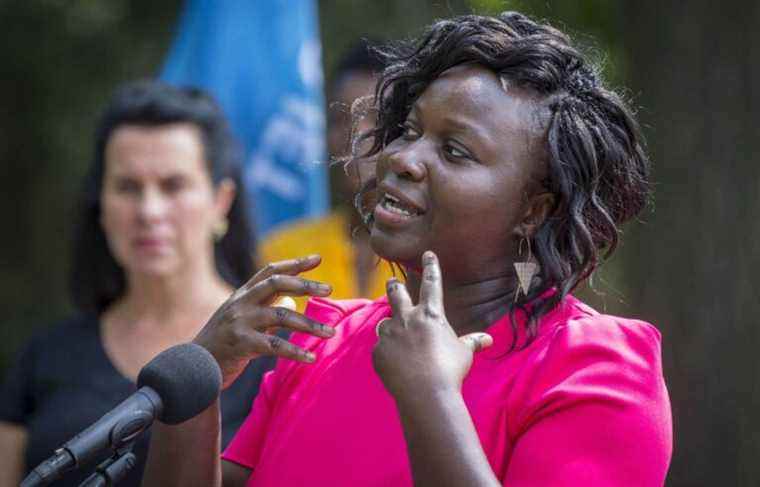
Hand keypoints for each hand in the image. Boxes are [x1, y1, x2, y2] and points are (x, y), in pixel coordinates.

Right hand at [193, 255, 333, 388]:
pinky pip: (275, 346)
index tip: (317, 259)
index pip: (270, 272)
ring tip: (330, 332)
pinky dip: (295, 351)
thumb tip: (293, 301)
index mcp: (242, 295)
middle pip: (277, 284)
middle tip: (330, 289)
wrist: (192, 368)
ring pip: (281, 316)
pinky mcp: (241, 344)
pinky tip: (311, 357)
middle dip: (305, 284)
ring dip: (309, 324)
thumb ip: (265, 308)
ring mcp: (240, 322)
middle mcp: (241, 304)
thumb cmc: (223, 344)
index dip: (294, 264)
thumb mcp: (242, 320)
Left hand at [372, 251, 492, 399]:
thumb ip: (471, 342)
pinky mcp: (378, 351)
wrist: (426, 393)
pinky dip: (388, 355)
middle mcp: (407, 318)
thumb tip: (487, 339)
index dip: (430, 267)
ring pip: (385, 324)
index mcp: (431, 314)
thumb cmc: (450, 371)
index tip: (427, 254)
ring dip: (391, 328)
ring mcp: (390, 334)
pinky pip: (382, 350)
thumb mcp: (464, 353)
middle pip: (396, 294)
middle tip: (392, 282)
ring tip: (397, 339)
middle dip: (394, 286)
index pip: (431, 283)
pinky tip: (397, 367)